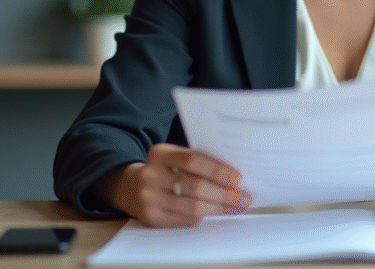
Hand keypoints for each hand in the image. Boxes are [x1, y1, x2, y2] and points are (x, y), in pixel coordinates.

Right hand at [99, 143, 251, 226]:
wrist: (131, 187)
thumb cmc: (164, 171)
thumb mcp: (174, 158)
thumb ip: (197, 162)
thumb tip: (234, 176)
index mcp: (160, 153)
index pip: (193, 160)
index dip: (218, 170)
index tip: (238, 178)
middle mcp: (151, 174)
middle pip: (195, 187)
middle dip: (225, 194)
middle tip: (244, 198)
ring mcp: (149, 197)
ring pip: (192, 207)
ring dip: (220, 208)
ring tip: (237, 207)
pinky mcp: (151, 217)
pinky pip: (184, 221)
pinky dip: (204, 218)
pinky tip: (217, 214)